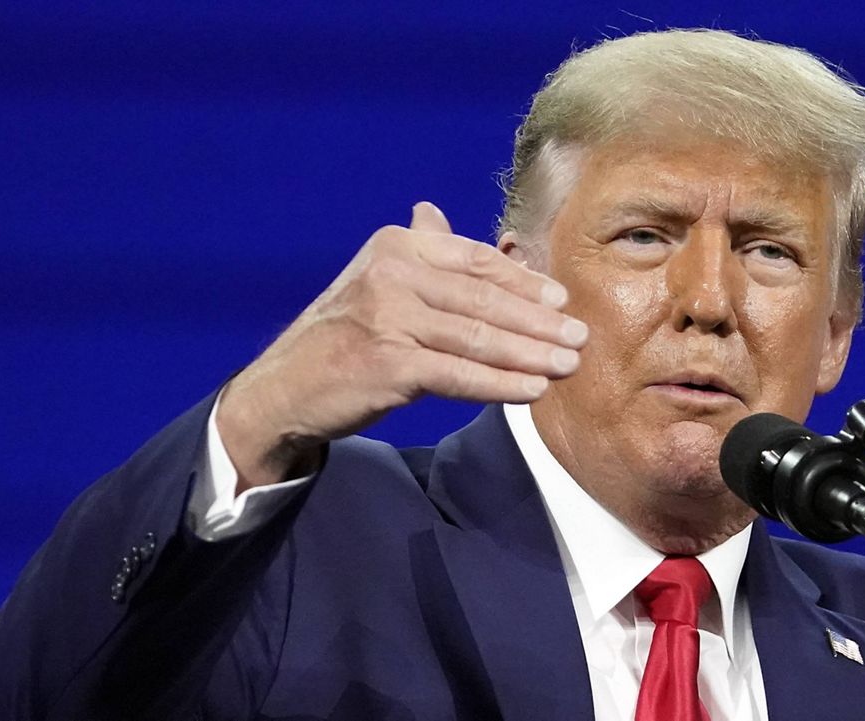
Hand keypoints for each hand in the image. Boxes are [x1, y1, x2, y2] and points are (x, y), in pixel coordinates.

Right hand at [217, 201, 586, 490]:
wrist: (284, 388)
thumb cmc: (343, 335)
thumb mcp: (374, 281)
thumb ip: (415, 250)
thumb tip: (434, 213)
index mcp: (396, 246)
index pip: (476, 261)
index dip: (524, 282)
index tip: (562, 300)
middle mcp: (392, 273)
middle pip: (484, 298)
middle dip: (539, 321)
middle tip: (580, 337)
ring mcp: (388, 317)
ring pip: (477, 336)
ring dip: (530, 353)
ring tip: (567, 365)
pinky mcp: (388, 364)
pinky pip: (459, 374)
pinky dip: (500, 383)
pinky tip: (531, 390)